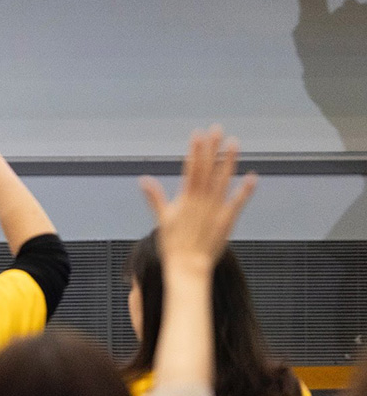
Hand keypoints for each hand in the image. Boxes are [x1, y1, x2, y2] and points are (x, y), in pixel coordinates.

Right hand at [140, 126, 257, 272]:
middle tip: (216, 130)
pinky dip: (245, 190)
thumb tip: (144, 180)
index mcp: (186, 198)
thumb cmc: (174, 244)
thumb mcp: (162, 219)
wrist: (188, 266)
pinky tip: (251, 177)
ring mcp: (216, 209)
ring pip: (224, 180)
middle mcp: (203, 200)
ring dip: (229, 161)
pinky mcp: (227, 220)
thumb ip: (155, 198)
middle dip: (212, 148)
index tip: (198, 134)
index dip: (195, 150)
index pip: (192, 168)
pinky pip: (238, 202)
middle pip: (208, 169)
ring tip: (233, 143)